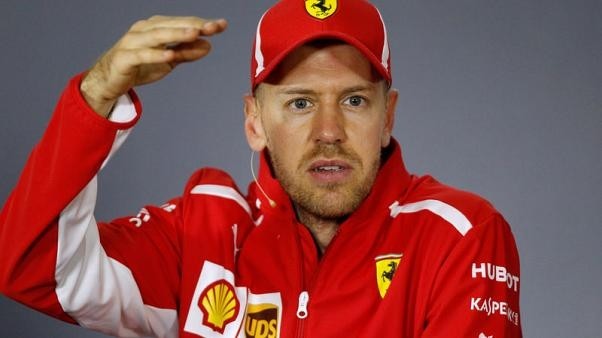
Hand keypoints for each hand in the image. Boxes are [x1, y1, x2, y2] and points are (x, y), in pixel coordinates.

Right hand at [80, 16, 226, 116]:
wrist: (110, 80)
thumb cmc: (139, 66)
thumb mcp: (168, 60)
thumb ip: (186, 52)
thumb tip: (209, 45)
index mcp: (156, 28)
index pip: (183, 23)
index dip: (202, 24)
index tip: (222, 25)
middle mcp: (144, 30)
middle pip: (172, 25)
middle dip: (194, 25)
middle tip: (214, 27)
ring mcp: (132, 42)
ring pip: (157, 35)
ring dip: (177, 34)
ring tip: (195, 33)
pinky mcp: (124, 58)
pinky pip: (142, 55)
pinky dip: (156, 55)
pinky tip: (170, 56)